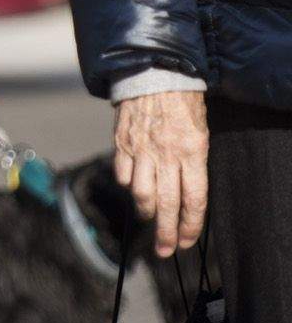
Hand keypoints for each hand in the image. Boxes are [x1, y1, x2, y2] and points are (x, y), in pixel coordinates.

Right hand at [113, 88, 208, 257]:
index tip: (186, 241)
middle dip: (167, 233)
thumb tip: (186, 194)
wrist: (154, 71)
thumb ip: (193, 162)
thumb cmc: (183, 100)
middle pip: (168, 205)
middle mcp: (167, 155)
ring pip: (141, 195)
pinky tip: (133, 186)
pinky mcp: (122, 144)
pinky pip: (122, 175)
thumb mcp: (200, 131)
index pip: (194, 199)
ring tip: (152, 218)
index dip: (190, 225)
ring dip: (147, 212)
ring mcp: (142, 150)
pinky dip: (127, 185)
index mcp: (193, 151)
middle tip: (165, 251)